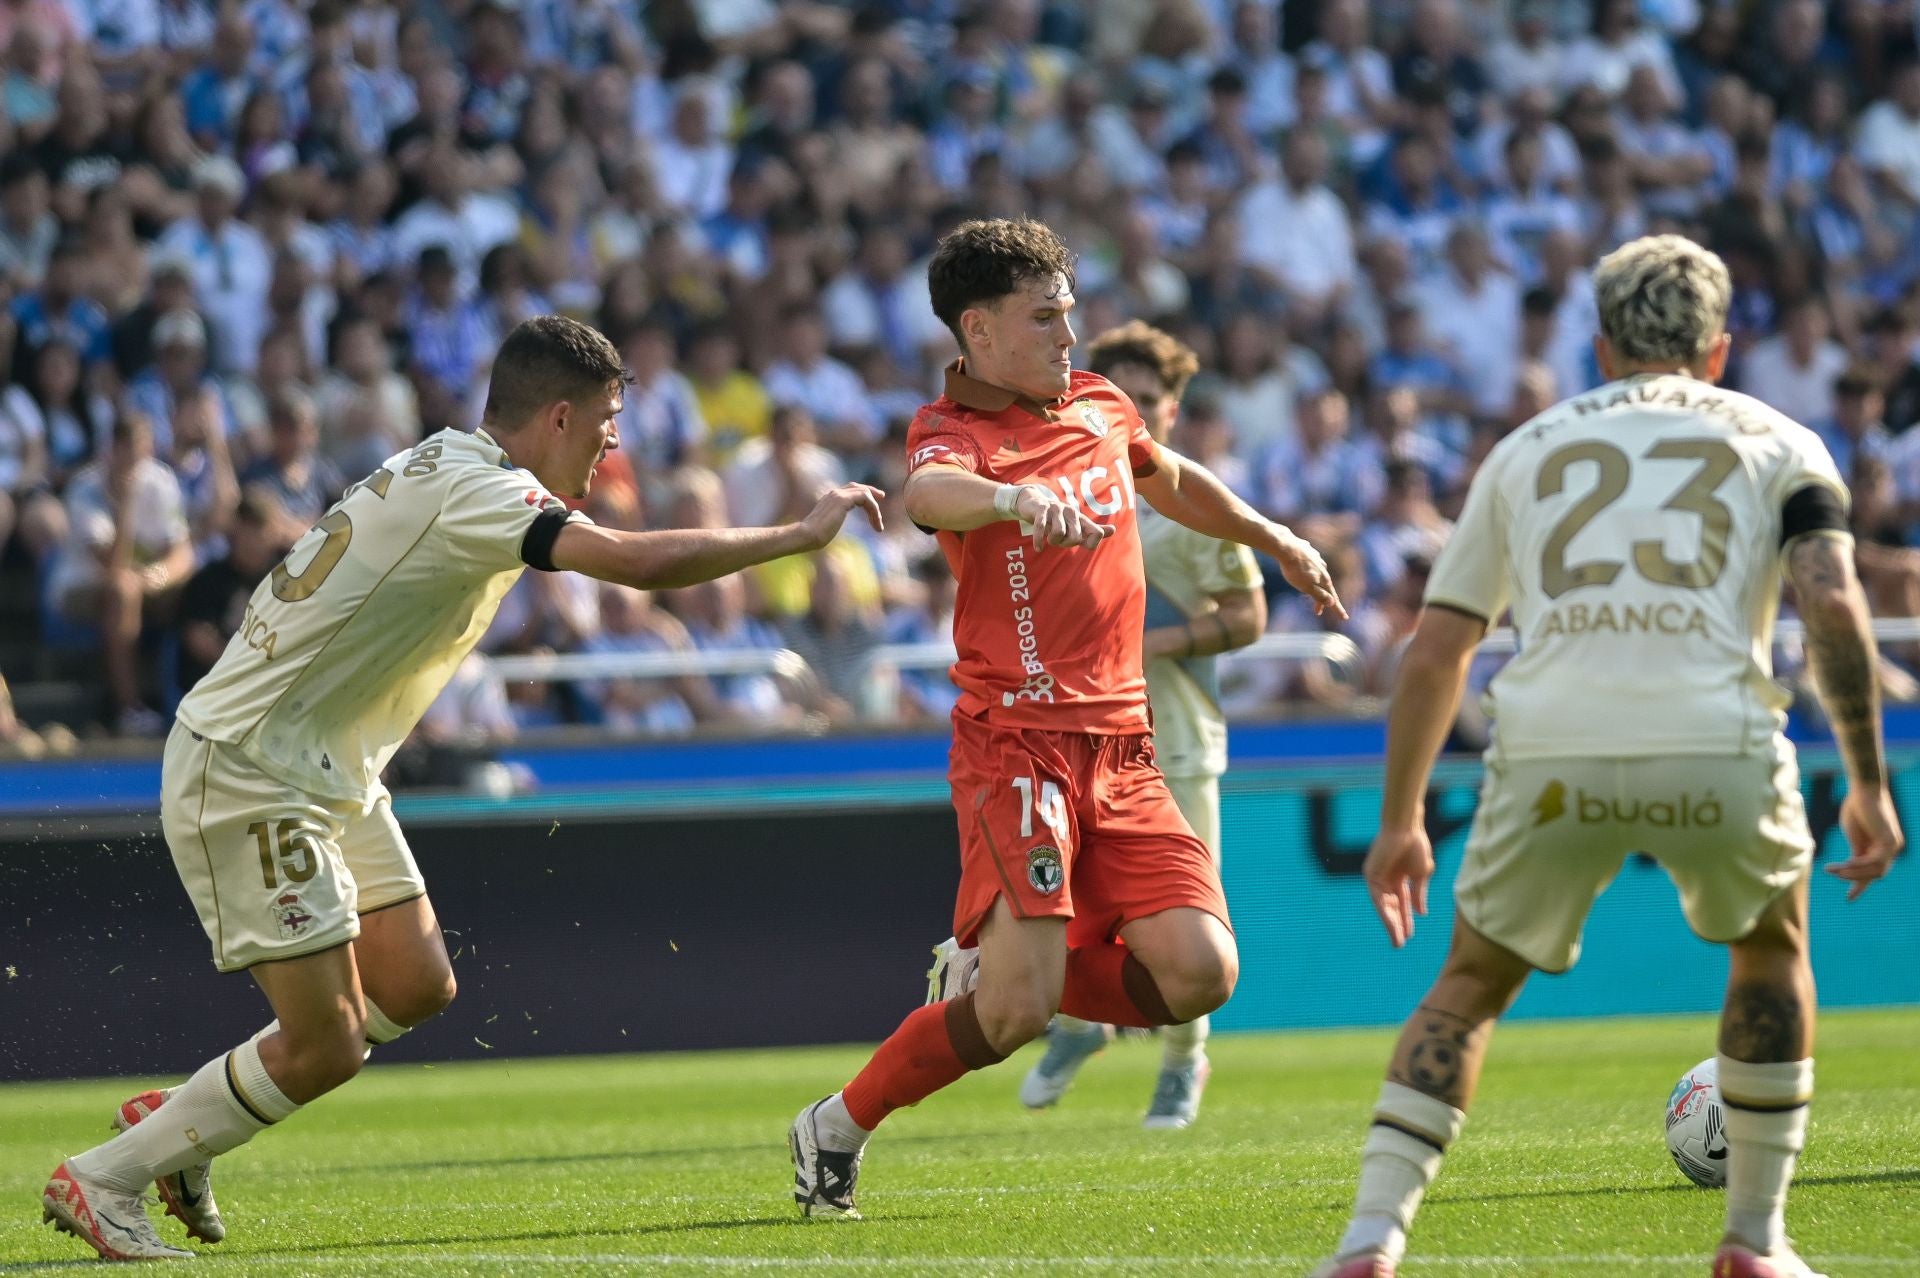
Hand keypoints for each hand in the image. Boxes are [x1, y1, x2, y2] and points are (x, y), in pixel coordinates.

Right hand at [799, 483, 884, 549]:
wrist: (806, 535)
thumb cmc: (813, 537)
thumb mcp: (826, 528)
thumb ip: (832, 523)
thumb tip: (830, 529)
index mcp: (829, 499)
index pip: (849, 490)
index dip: (863, 493)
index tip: (873, 501)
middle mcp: (833, 494)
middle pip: (857, 487)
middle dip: (871, 491)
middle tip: (882, 496)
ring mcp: (837, 495)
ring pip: (864, 493)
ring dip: (874, 508)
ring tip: (878, 525)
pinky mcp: (842, 500)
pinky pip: (865, 498)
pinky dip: (873, 509)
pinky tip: (875, 522)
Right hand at [1013, 485, 1110, 551]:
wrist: (1034, 503)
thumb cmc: (1058, 518)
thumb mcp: (1076, 524)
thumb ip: (1093, 530)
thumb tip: (1113, 530)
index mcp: (1081, 518)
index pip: (1097, 533)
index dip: (1091, 544)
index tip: (1081, 544)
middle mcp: (1071, 512)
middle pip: (1076, 537)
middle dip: (1067, 544)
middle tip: (1060, 541)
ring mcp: (1056, 509)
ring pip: (1059, 532)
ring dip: (1053, 541)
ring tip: (1049, 539)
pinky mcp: (1041, 509)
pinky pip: (1041, 527)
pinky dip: (1039, 540)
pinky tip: (1038, 548)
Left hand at [1276, 533, 1347, 618]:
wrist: (1286, 547)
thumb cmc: (1294, 570)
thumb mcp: (1306, 587)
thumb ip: (1319, 595)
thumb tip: (1332, 602)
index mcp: (1324, 579)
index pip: (1333, 598)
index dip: (1338, 609)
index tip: (1345, 618)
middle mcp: (1323, 569)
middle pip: (1325, 587)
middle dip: (1322, 600)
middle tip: (1317, 611)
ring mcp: (1316, 559)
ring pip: (1318, 575)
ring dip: (1316, 585)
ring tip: (1309, 592)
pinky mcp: (1308, 551)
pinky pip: (1311, 564)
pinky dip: (1310, 571)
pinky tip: (1306, 570)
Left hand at [1364, 824, 1432, 947]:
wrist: (1407, 827)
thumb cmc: (1416, 845)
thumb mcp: (1421, 874)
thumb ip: (1419, 894)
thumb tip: (1421, 913)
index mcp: (1399, 878)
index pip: (1401, 904)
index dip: (1406, 919)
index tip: (1409, 936)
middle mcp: (1386, 880)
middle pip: (1391, 908)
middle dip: (1396, 925)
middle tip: (1400, 944)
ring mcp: (1377, 877)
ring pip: (1383, 906)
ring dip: (1390, 923)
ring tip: (1397, 940)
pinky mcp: (1371, 875)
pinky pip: (1377, 898)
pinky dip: (1385, 912)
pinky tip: (1392, 924)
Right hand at [1830, 785, 1902, 900]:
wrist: (1864, 789)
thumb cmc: (1857, 807)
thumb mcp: (1854, 834)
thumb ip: (1856, 850)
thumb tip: (1851, 867)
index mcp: (1880, 848)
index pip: (1872, 872)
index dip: (1859, 886)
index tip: (1849, 899)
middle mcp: (1890, 849)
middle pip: (1874, 874)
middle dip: (1854, 879)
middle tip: (1832, 874)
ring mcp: (1892, 846)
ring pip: (1875, 871)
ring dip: (1852, 873)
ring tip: (1831, 869)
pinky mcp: (1890, 842)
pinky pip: (1874, 861)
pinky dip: (1858, 865)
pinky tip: (1843, 864)